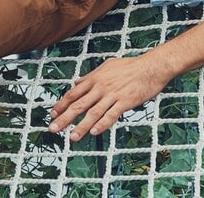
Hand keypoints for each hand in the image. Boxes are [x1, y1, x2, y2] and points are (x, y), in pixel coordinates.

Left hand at [47, 55, 173, 140]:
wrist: (151, 67)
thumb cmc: (130, 66)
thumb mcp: (107, 66)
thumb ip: (91, 75)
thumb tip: (77, 81)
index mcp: (95, 78)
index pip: (73, 93)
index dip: (61, 105)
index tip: (52, 115)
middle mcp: (101, 87)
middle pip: (79, 104)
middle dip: (64, 118)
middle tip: (53, 129)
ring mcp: (112, 95)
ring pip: (93, 113)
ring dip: (81, 126)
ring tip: (72, 137)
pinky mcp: (125, 102)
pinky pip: (111, 115)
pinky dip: (102, 124)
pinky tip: (95, 132)